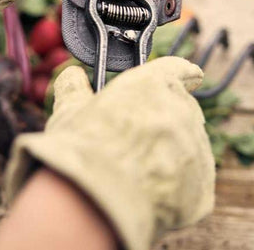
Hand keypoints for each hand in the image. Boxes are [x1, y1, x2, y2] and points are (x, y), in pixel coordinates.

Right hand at [5, 57, 214, 249]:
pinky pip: (191, 182)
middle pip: (183, 109)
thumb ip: (75, 87)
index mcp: (153, 85)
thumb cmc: (79, 148)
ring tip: (137, 169)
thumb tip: (71, 75)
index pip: (178, 68)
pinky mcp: (200, 190)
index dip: (180, 73)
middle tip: (139, 136)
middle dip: (166, 119)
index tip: (187, 76)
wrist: (91, 202)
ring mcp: (196, 151)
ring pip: (188, 146)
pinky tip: (147, 191)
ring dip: (171, 152)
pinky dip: (175, 185)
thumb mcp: (70, 110)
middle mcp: (181, 112)